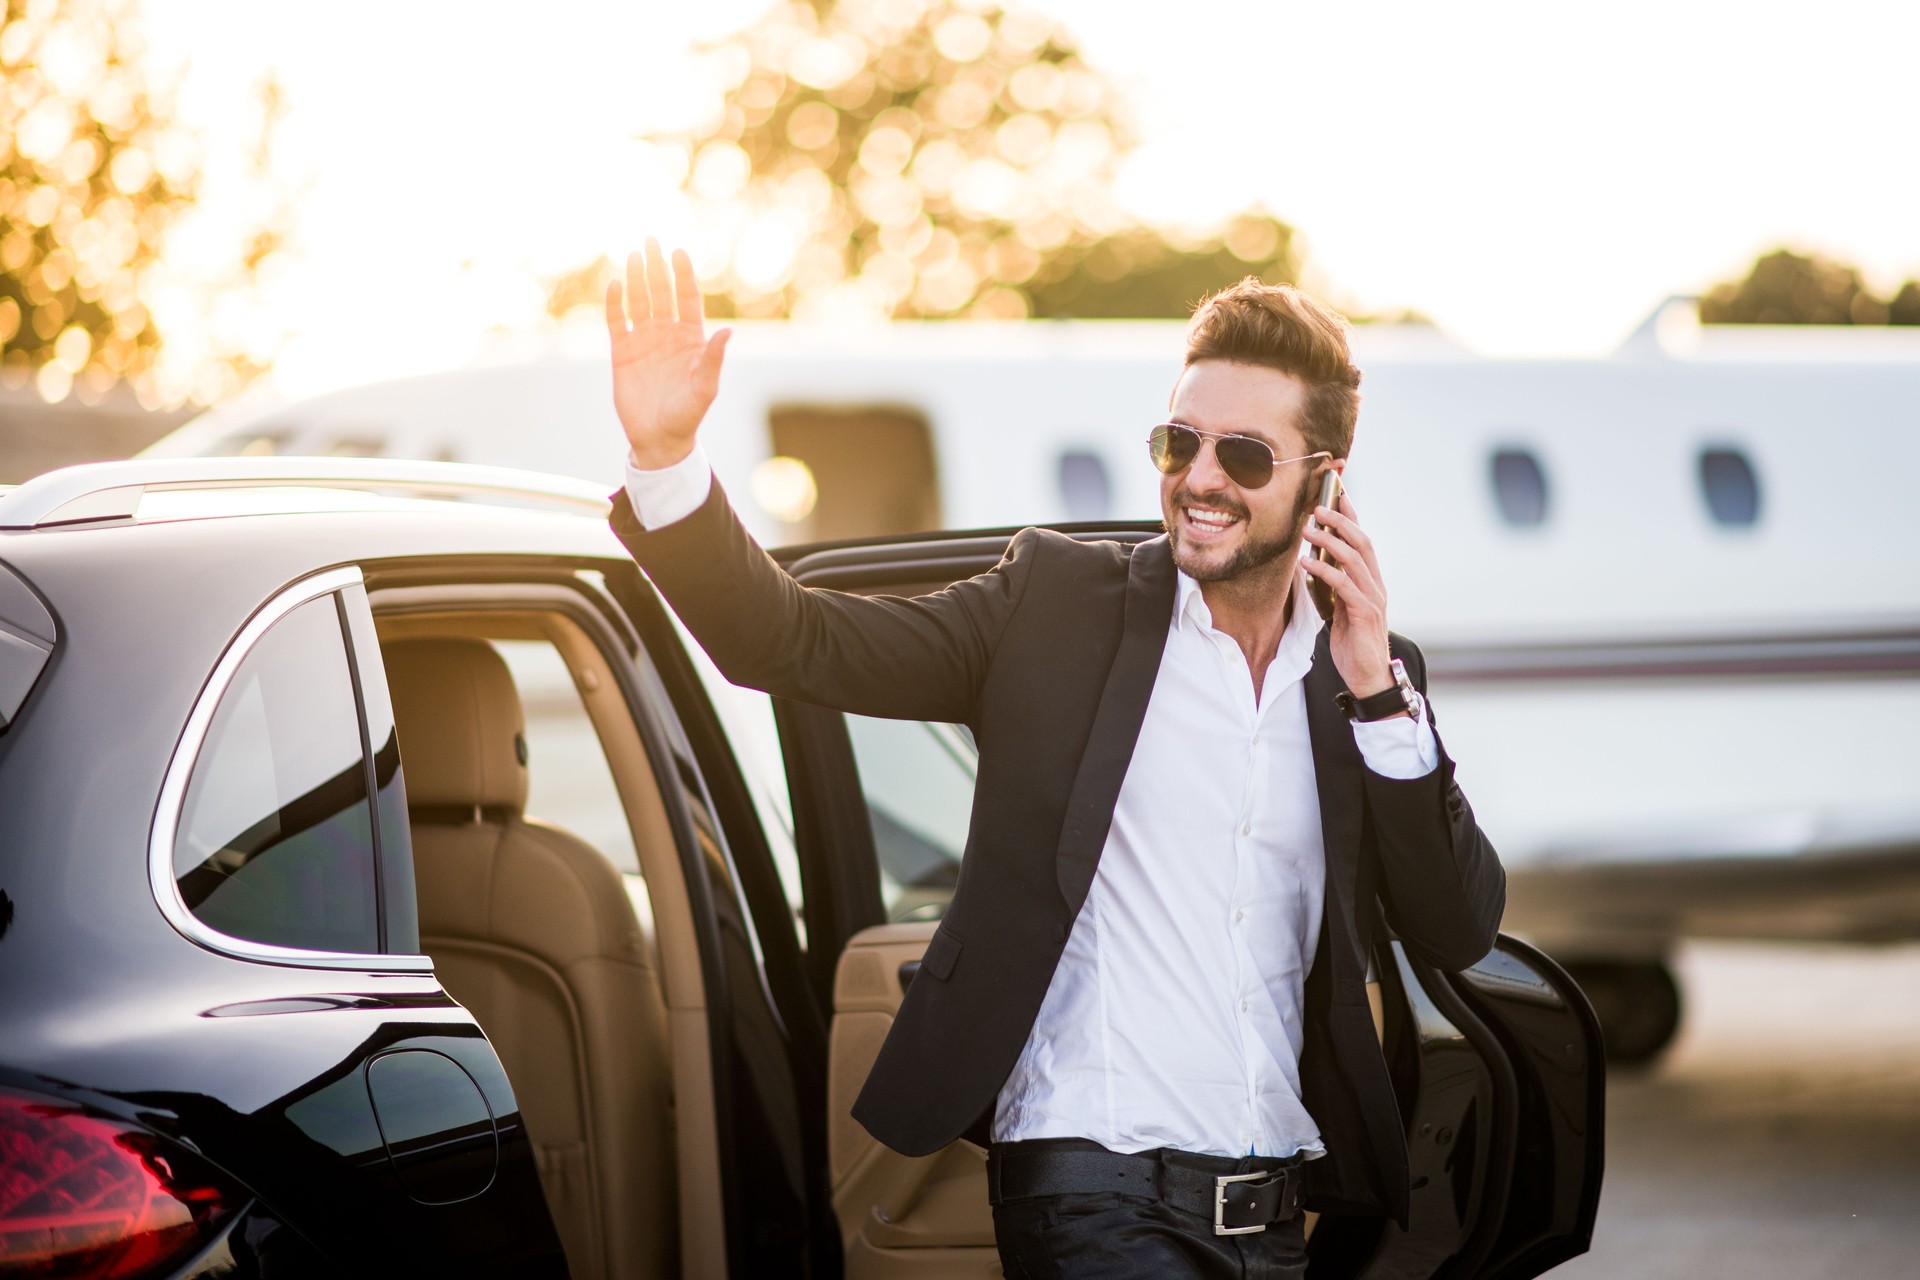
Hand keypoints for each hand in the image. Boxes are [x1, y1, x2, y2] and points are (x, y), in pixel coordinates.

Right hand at [605, 239, 731, 469]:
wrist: (660, 439)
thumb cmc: (688, 415)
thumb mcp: (705, 388)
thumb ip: (714, 359)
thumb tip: (727, 331)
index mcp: (691, 338)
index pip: (686, 299)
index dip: (683, 275)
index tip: (679, 252)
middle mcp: (667, 334)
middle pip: (661, 293)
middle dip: (657, 267)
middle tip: (651, 240)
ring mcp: (644, 341)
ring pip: (639, 302)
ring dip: (637, 278)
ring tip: (634, 254)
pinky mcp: (622, 353)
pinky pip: (617, 322)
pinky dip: (615, 304)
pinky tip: (615, 285)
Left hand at [1300, 489, 1397, 701]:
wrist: (1369, 677)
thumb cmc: (1353, 644)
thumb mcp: (1340, 610)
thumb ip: (1333, 589)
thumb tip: (1313, 568)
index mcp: (1371, 582)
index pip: (1363, 542)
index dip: (1351, 517)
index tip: (1337, 494)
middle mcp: (1376, 585)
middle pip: (1362, 542)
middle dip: (1341, 520)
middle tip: (1318, 506)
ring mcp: (1373, 598)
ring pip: (1354, 559)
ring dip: (1330, 541)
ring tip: (1308, 530)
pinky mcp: (1365, 614)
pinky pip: (1344, 585)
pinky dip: (1324, 571)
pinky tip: (1306, 563)